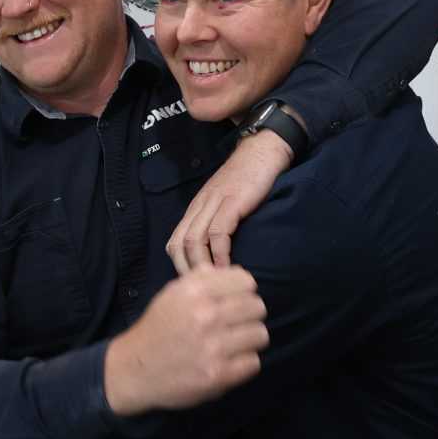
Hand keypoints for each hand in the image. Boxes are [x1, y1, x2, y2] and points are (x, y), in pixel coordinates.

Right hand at [104, 266, 266, 414]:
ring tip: (233, 344)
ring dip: (249, 340)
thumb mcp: (172, 294)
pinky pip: (253, 362)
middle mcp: (205, 316)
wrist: (134, 369)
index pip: (246, 282)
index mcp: (195, 292)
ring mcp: (213, 347)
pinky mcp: (218, 375)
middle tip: (235, 325)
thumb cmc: (158, 329)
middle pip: (258, 307)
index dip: (243, 292)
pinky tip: (229, 361)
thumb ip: (204, 279)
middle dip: (249, 316)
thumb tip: (238, 272)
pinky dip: (244, 363)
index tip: (234, 302)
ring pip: (260, 334)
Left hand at [167, 131, 292, 270]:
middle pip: (179, 243)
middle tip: (200, 289)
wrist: (263, 149)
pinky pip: (219, 232)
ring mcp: (214, 202)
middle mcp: (200, 205)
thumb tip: (217, 252)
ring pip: (194, 239)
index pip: (174, 241)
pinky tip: (228, 266)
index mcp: (196, 207)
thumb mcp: (226, 201)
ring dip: (202, 265)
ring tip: (213, 283)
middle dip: (186, 270)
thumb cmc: (248, 178)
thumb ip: (217, 221)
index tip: (193, 284)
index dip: (180, 265)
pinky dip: (220, 252)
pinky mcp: (232, 201)